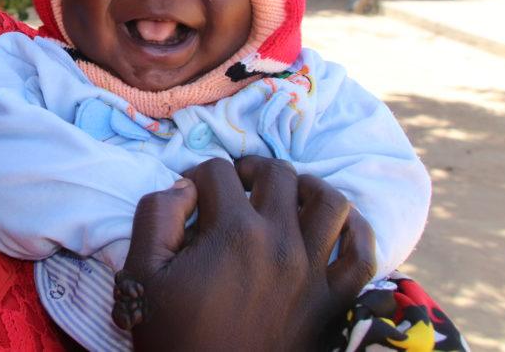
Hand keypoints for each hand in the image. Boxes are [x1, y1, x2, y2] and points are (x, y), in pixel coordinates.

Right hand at [123, 157, 375, 350]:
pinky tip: (332, 226)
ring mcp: (315, 272)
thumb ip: (156, 216)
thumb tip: (185, 187)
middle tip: (234, 184)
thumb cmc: (173, 336)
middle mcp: (281, 243)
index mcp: (233, 234)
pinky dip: (354, 229)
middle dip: (250, 169)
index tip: (189, 196)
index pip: (218, 172)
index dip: (197, 176)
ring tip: (284, 196)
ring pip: (330, 201)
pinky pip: (362, 252)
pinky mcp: (335, 300)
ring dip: (305, 187)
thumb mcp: (141, 274)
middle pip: (278, 174)